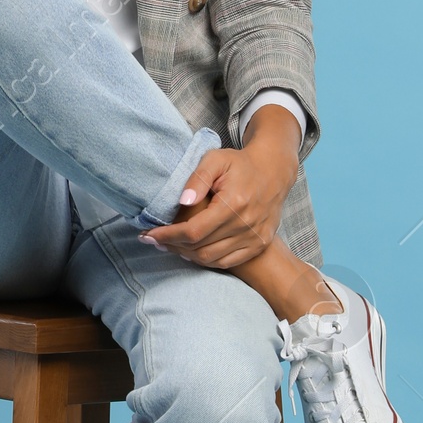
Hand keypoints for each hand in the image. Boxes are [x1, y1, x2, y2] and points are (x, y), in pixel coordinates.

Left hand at [142, 122, 297, 270]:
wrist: (273, 172)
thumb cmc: (240, 165)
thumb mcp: (216, 159)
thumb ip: (197, 178)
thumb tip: (182, 201)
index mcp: (234, 204)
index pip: (194, 230)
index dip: (168, 235)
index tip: (149, 234)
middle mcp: (246, 225)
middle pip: (200, 248)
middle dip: (172, 245)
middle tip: (155, 239)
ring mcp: (255, 238)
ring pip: (211, 259)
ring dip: (186, 254)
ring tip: (170, 244)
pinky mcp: (259, 245)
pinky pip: (226, 262)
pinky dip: (205, 260)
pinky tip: (192, 250)